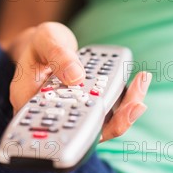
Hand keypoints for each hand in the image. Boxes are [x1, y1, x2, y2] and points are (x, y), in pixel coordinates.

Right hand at [7, 22, 151, 141]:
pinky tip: (139, 80)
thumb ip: (58, 55)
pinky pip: (110, 109)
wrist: (47, 44)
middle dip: (116, 120)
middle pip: (85, 131)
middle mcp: (55, 116)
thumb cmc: (41, 43)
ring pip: (102, 123)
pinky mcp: (90, 106)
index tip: (102, 118)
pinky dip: (126, 98)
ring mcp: (75, 114)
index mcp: (31, 105)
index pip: (54, 129)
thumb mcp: (46, 39)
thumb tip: (76, 77)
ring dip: (126, 109)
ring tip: (141, 84)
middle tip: (136, 104)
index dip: (79, 133)